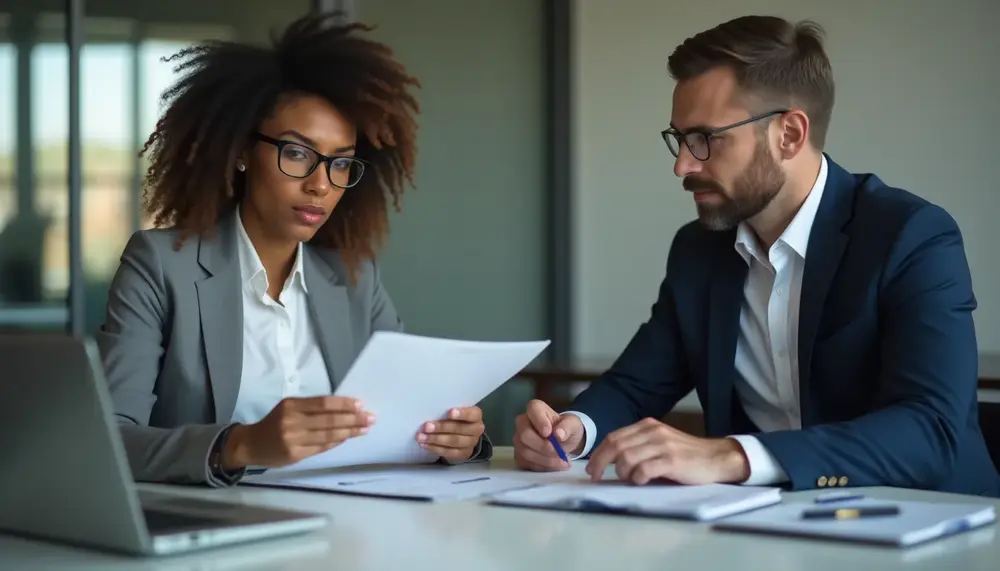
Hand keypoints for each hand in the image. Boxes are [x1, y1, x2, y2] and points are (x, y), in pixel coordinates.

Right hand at [223, 396, 373, 468]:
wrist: (251, 444)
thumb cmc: (274, 423)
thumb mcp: (288, 408)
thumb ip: (311, 409)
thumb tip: (343, 410)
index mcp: (291, 405)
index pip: (323, 403)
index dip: (343, 404)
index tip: (360, 405)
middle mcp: (292, 421)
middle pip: (328, 420)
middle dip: (353, 419)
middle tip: (371, 418)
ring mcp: (294, 439)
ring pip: (328, 435)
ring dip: (349, 432)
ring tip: (365, 429)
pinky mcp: (295, 455)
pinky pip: (321, 447)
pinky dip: (336, 442)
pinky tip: (347, 438)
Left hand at [417, 406, 484, 462]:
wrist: (462, 436)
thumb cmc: (455, 419)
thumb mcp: (455, 412)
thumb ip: (446, 410)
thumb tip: (429, 410)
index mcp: (476, 416)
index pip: (472, 414)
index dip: (462, 414)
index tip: (450, 412)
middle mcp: (476, 429)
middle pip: (460, 429)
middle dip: (442, 427)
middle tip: (426, 426)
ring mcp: (471, 443)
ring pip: (454, 441)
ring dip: (435, 439)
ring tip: (421, 436)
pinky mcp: (463, 454)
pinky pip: (448, 452)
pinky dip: (435, 448)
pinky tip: (425, 444)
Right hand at [513, 399, 585, 471]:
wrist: (564, 441)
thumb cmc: (566, 429)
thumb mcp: (573, 425)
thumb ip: (567, 427)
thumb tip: (559, 434)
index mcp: (536, 409)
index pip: (532, 410)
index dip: (540, 422)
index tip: (549, 433)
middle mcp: (523, 422)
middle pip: (524, 435)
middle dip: (544, 447)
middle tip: (560, 452)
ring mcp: (519, 440)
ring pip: (525, 452)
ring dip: (546, 460)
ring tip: (563, 462)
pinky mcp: (519, 455)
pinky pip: (526, 463)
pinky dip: (542, 467)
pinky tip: (554, 465)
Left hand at [585, 418, 749, 484]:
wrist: (716, 457)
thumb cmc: (686, 455)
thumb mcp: (659, 443)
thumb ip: (638, 447)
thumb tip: (610, 462)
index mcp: (647, 426)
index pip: (614, 437)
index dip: (599, 453)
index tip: (592, 468)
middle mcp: (653, 431)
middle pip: (615, 446)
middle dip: (600, 463)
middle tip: (596, 477)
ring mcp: (663, 445)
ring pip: (626, 458)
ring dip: (622, 473)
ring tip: (630, 479)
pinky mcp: (672, 460)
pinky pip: (644, 470)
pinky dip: (637, 478)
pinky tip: (641, 481)